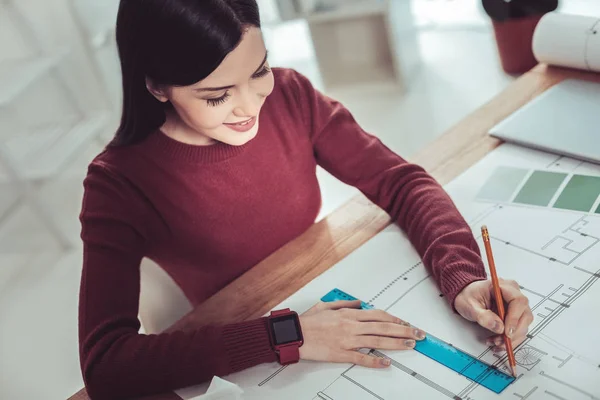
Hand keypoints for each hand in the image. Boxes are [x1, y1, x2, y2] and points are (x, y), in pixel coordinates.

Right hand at [298, 300, 425, 367]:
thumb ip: (344, 303)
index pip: (378, 314)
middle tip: (418, 333)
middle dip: (404, 330)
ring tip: (410, 345)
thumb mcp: (326, 305)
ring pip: (377, 341)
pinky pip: (361, 358)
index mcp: (348, 314)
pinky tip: (386, 363)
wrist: (293, 334)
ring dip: (396, 343)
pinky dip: (375, 360)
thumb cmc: (307, 322)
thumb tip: (358, 303)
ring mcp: (347, 340)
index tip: (405, 322)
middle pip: (383, 326)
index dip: (395, 318)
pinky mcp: (341, 353)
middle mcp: (351, 325)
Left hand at [454, 279, 533, 351]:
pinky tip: (498, 341)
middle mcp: (513, 295)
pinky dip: (510, 339)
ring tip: (495, 341)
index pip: (518, 301)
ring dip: (512, 338)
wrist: (466, 296)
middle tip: (500, 340)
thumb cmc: (468, 296)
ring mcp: (516, 306)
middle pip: (525, 315)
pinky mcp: (515, 316)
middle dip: (513, 332)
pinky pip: (518, 329)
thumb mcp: (470, 305)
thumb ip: (483, 316)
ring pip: (523, 325)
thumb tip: (498, 327)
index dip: (514, 318)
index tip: (506, 331)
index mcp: (504, 286)